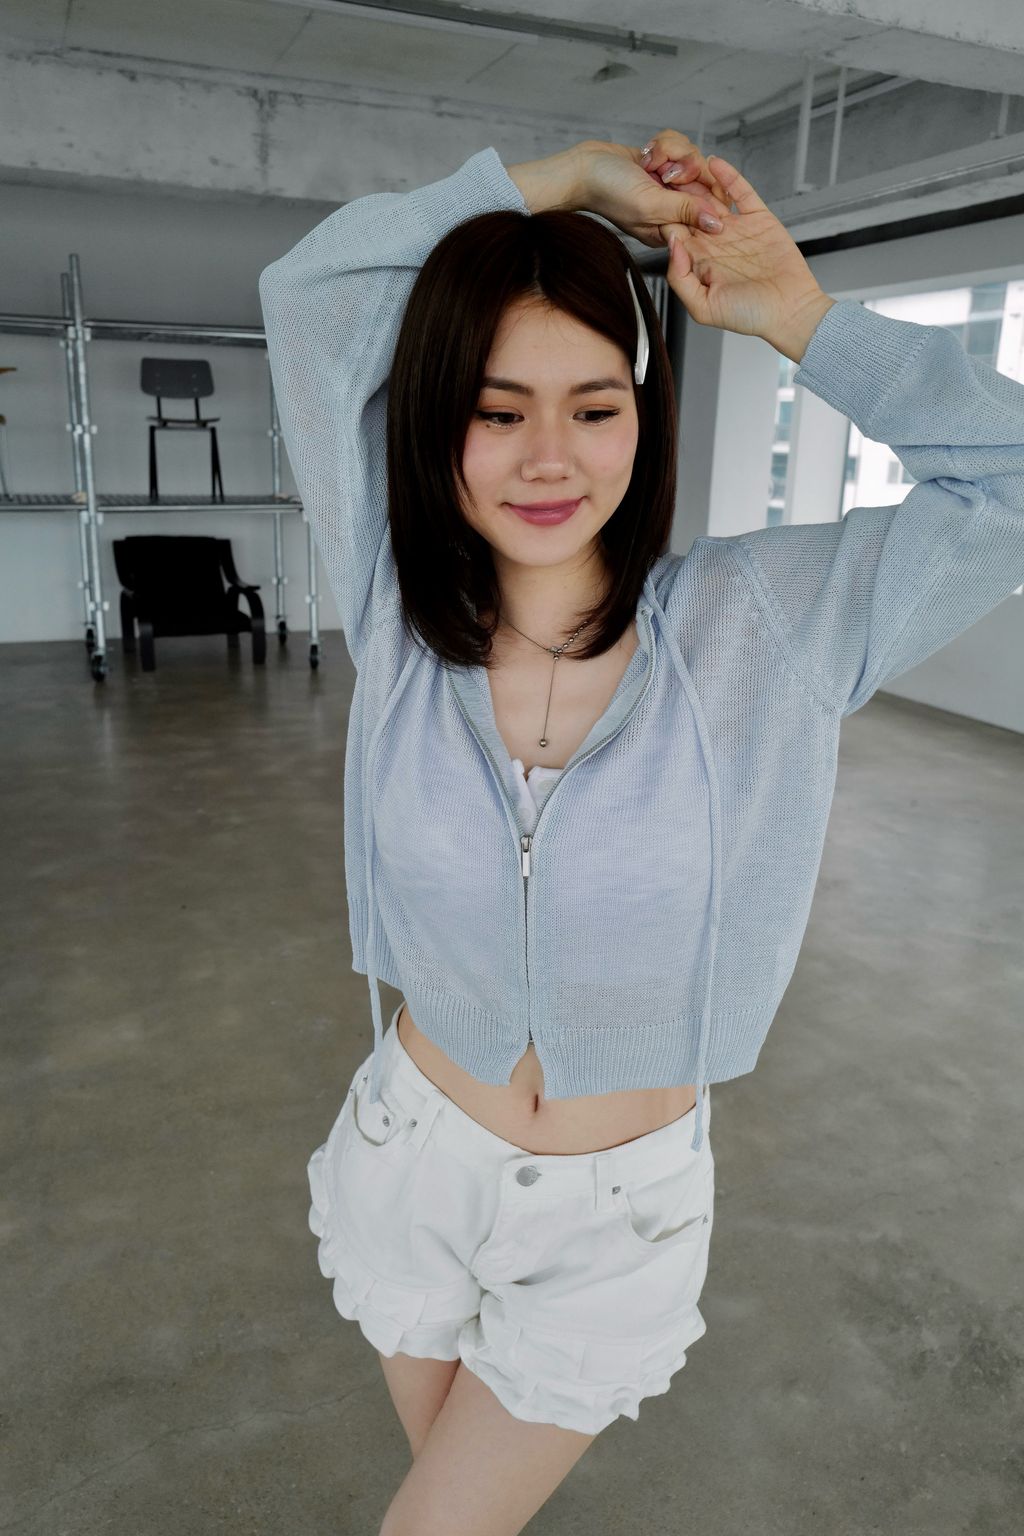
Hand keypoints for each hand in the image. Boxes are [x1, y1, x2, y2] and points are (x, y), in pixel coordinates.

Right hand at [575, 135, 733, 248]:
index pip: (710, 211)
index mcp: (672, 228)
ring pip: (694, 157)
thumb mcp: (650, 204)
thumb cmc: (608, 192)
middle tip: (663, 172)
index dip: (707, 191)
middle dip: (685, 167)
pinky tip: (645, 154)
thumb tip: (716, 225)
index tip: (685, 181)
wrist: (582, 168)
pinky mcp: (663, 164)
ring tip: (648, 162)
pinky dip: (663, 144)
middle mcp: (673, 207)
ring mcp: (668, 185)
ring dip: (671, 152)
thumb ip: (685, 212)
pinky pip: (680, 146)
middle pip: (707, 180)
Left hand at [660, 148, 834, 356]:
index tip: (649, 200)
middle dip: (677, 193)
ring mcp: (736, 229)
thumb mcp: (704, 307)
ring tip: (683, 162)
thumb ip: (681, 279)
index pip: (675, 234)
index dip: (663, 218)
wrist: (790, 311)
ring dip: (699, 181)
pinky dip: (728, 177)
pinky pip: (741, 192)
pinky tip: (714, 162)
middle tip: (661, 171)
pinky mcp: (759, 218)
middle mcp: (715, 243)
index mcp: (699, 263)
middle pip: (690, 211)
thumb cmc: (749, 316)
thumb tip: (672, 245)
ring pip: (712, 198)